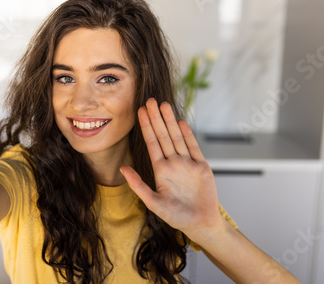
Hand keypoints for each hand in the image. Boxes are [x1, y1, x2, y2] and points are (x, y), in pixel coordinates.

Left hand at [120, 98, 222, 239]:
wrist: (200, 224)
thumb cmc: (176, 216)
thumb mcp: (153, 202)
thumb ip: (138, 185)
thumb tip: (122, 168)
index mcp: (160, 170)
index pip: (151, 143)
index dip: (146, 127)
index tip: (139, 111)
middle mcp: (173, 163)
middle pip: (163, 135)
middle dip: (156, 118)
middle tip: (149, 100)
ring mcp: (187, 163)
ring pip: (177, 137)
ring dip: (170, 121)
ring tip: (163, 105)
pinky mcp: (201, 166)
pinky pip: (193, 147)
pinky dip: (187, 134)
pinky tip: (180, 121)